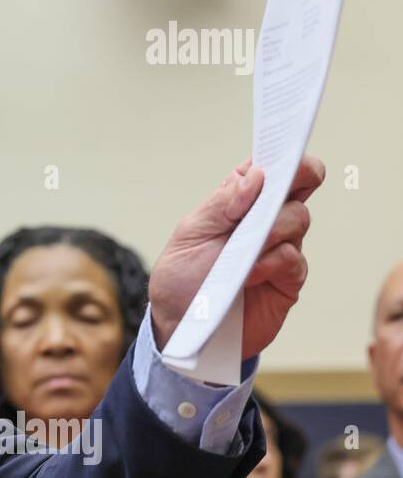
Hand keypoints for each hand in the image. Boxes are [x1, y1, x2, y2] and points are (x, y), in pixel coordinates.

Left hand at [148, 155, 324, 359]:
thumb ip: (221, 205)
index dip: (281, 156)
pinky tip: (251, 271)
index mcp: (236, 204)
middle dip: (289, 184)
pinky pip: (294, 260)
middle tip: (276, 190)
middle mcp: (262, 222)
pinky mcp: (286, 281)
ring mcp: (278, 249)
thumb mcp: (189, 236)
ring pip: (297, 220)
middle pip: (295, 189)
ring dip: (273, 227)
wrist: (179, 328)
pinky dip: (274, 261)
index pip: (267, 171)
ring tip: (248, 246)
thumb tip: (255, 175)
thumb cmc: (181, 279)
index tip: (285, 149)